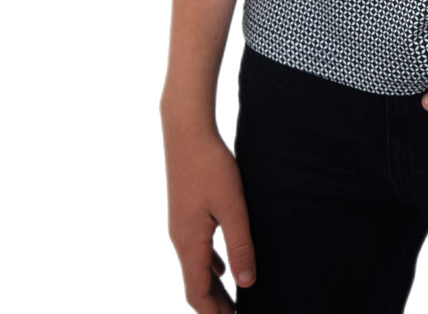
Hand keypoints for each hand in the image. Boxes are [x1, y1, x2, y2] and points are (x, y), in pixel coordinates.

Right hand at [162, 119, 256, 311]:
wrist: (187, 132)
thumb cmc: (210, 166)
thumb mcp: (232, 206)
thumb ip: (240, 244)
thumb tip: (247, 282)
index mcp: (190, 243)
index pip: (197, 293)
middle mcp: (181, 239)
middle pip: (196, 284)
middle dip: (215, 305)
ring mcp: (182, 226)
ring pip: (197, 267)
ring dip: (214, 287)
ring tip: (234, 300)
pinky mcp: (187, 213)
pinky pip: (198, 249)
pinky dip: (211, 265)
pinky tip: (224, 265)